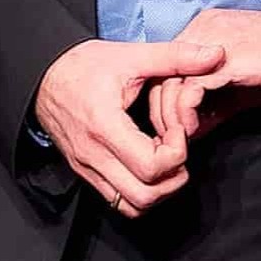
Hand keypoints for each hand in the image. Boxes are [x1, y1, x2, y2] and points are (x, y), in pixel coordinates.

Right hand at [35, 33, 225, 215]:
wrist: (43, 76)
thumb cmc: (84, 66)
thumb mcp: (131, 56)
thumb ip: (176, 56)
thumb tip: (217, 53)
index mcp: (104, 125)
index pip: (151, 166)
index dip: (177, 152)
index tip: (177, 129)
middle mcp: (93, 155)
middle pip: (145, 195)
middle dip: (173, 178)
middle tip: (176, 149)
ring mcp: (88, 168)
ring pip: (132, 207)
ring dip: (158, 190)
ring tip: (164, 160)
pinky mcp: (86, 173)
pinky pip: (118, 201)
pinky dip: (140, 192)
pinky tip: (147, 165)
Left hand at [143, 5, 260, 140]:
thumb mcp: (242, 89)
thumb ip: (214, 105)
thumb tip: (192, 130)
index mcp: (204, 32)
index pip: (164, 67)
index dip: (164, 101)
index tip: (173, 129)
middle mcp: (202, 31)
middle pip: (158, 73)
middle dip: (160, 112)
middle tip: (170, 140)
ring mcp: (211, 43)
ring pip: (168, 82)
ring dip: (170, 117)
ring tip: (181, 139)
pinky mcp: (226, 60)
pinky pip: (190, 89)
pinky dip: (186, 113)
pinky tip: (195, 130)